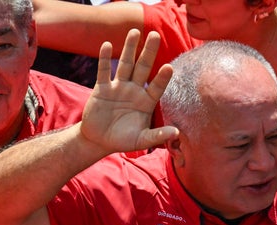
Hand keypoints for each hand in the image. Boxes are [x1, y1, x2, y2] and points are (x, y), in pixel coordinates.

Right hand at [80, 29, 178, 154]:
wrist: (100, 140)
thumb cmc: (124, 140)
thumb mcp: (142, 140)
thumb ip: (158, 136)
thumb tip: (177, 133)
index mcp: (146, 102)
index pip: (157, 87)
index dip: (162, 78)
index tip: (169, 67)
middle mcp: (134, 91)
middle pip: (143, 68)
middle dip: (148, 52)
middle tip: (155, 35)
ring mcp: (118, 88)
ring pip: (125, 64)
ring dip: (129, 48)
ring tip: (134, 31)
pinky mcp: (101, 89)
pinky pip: (104, 72)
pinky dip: (104, 59)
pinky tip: (107, 45)